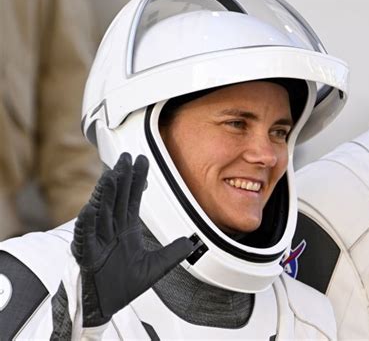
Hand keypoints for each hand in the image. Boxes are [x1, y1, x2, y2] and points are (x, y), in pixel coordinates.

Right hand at [71, 153, 194, 326]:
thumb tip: (190, 243)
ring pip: (101, 212)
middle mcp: (112, 229)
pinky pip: (85, 236)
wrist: (108, 304)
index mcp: (126, 228)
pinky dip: (87, 224)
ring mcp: (99, 239)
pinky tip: (89, 210)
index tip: (141, 160)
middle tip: (126, 158)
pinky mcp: (87, 253)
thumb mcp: (156, 266)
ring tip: (110, 176)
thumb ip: (172, 253)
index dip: (137, 179)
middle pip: (116, 198)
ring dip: (105, 194)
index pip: (132, 198)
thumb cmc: (126, 284)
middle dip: (121, 178)